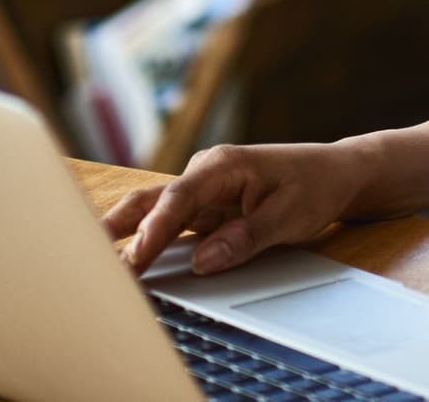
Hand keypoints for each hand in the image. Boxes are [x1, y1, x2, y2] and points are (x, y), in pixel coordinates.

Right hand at [102, 140, 373, 275]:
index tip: (134, 260)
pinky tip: (126, 260)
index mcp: (223, 166)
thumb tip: (203, 261)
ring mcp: (202, 189)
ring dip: (126, 235)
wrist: (337, 173)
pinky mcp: (205, 206)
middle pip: (151, 201)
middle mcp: (204, 172)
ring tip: (94, 263)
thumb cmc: (316, 187)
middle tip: (90, 261)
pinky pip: (171, 223)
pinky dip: (148, 239)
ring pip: (154, 212)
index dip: (153, 232)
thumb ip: (245, 237)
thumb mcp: (290, 216)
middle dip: (117, 229)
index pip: (178, 199)